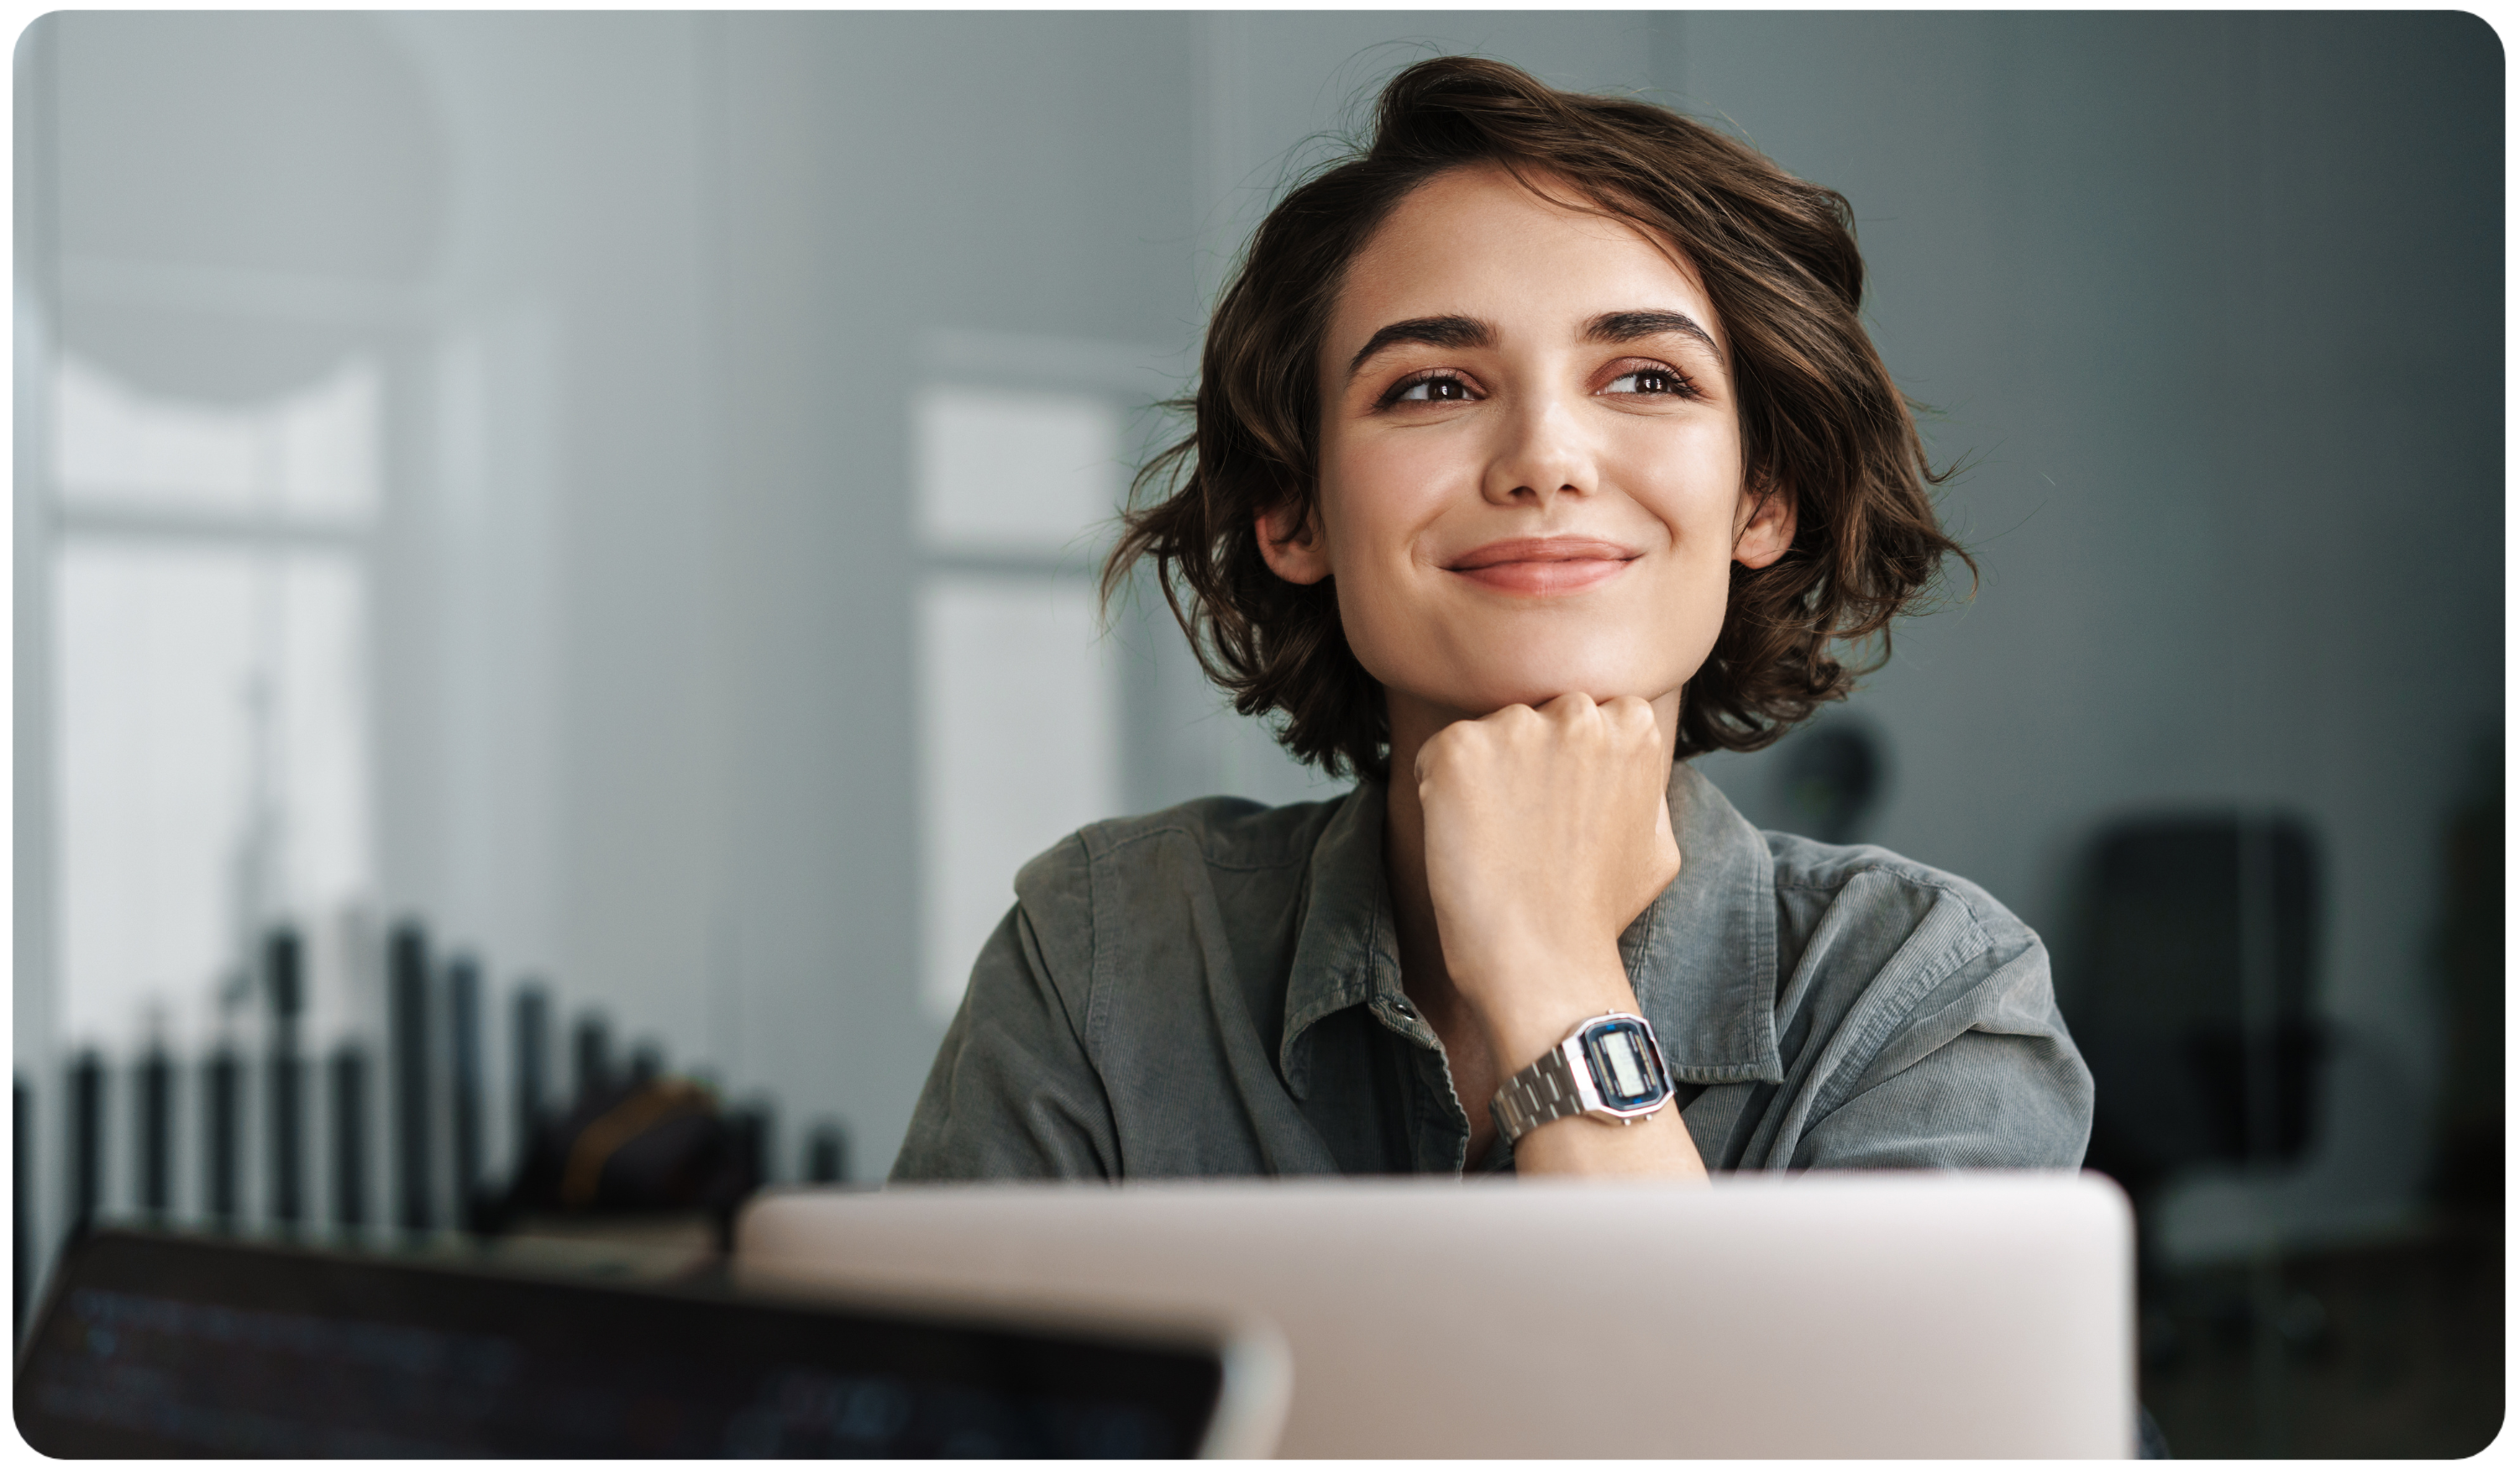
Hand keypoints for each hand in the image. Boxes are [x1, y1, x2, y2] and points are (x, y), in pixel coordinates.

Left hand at [1412, 692, 1681, 1063]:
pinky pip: (1435, 755)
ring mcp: (1517, 727)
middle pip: (1533, 714)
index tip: (1560, 811)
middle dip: (1523, 759)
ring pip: (1485, 734)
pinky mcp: (1459, 750)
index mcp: (1632, 726)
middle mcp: (1578, 713)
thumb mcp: (1658, 844)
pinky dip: (1437, 791)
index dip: (1564, 763)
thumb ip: (1646, 786)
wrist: (1544, 962)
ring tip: (1496, 841)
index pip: (1583, 713)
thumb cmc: (1597, 914)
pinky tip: (1464, 839)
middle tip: (1524, 828)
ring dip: (1482, 776)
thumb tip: (1631, 761)